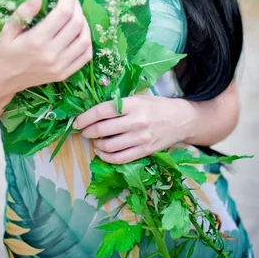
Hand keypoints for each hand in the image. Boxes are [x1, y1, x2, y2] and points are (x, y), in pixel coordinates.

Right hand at [0, 0, 92, 97]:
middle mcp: (51, 54)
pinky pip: (86, 55)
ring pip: (85, 39)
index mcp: (37, 40)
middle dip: (77, 5)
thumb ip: (24, 11)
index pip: (63, 13)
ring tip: (76, 14)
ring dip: (84, 22)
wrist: (3, 81)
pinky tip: (79, 32)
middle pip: (76, 24)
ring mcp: (60, 66)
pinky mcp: (64, 74)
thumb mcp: (8, 29)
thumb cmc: (4, 52)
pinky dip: (87, 41)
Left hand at [73, 95, 192, 163]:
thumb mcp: (138, 98)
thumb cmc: (155, 106)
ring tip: (95, 141)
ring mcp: (141, 138)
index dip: (86, 117)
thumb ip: (118, 104)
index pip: (102, 111)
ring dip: (96, 145)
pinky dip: (106, 157)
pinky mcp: (145, 151)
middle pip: (102, 129)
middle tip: (83, 131)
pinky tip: (102, 152)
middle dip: (88, 131)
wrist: (181, 119)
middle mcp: (136, 121)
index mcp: (133, 104)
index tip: (77, 121)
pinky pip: (120, 159)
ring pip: (109, 146)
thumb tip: (92, 112)